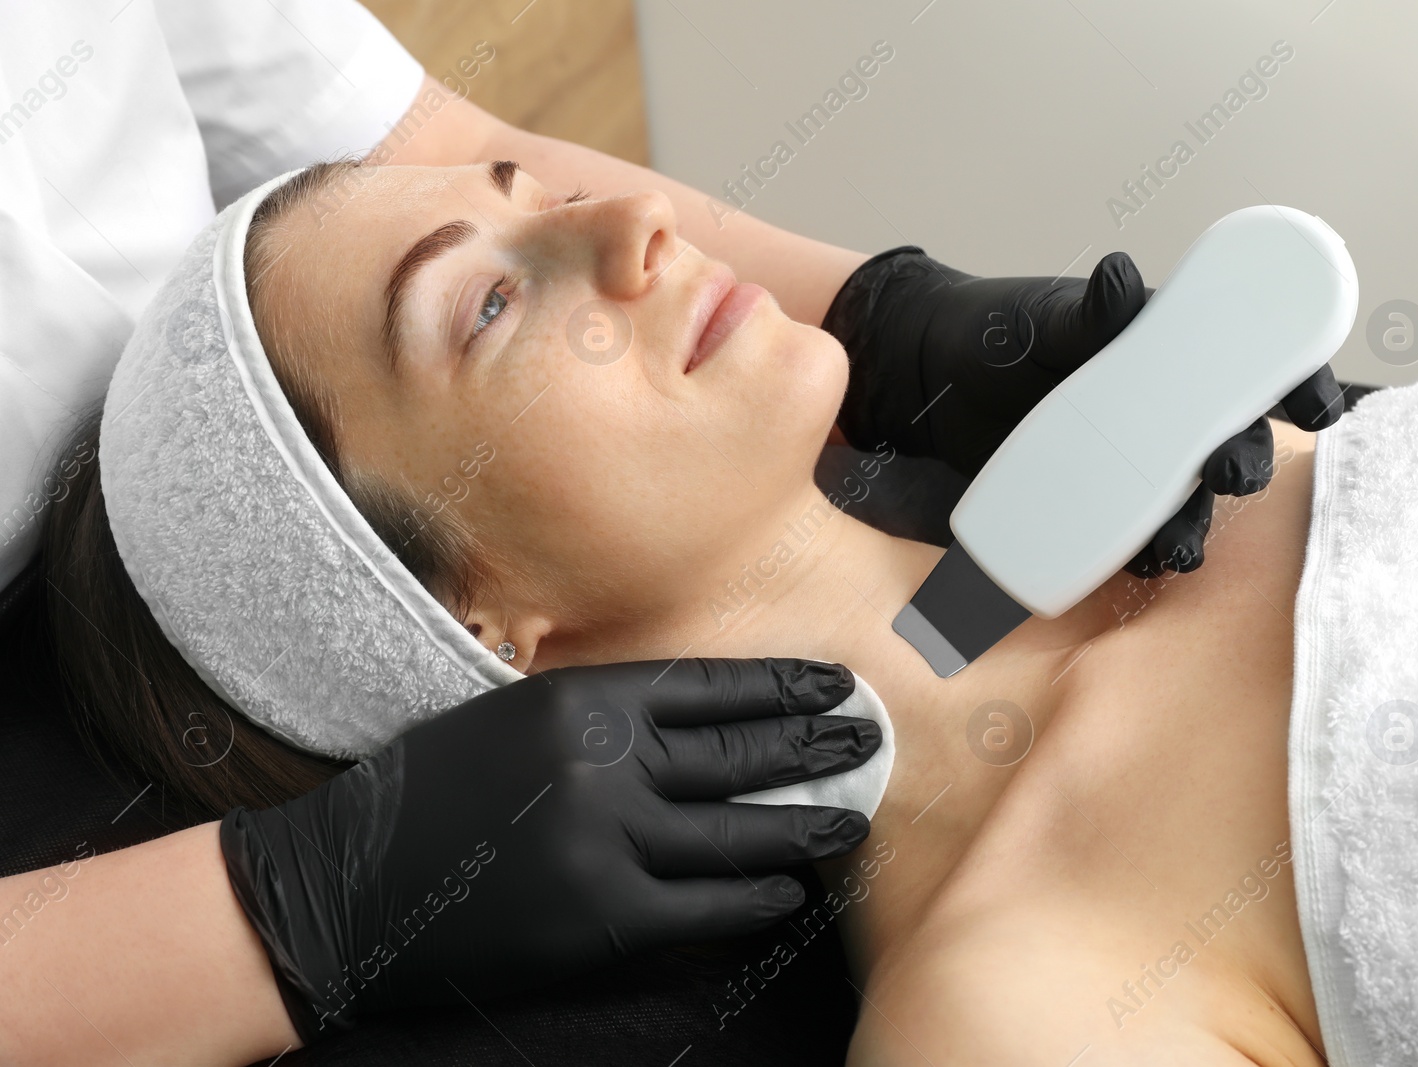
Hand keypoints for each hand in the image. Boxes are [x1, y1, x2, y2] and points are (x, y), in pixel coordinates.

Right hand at [218, 658, 878, 1043]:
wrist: (342, 889)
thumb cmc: (428, 793)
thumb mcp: (512, 720)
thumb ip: (602, 719)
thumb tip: (707, 726)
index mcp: (578, 699)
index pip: (711, 686)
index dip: (784, 685)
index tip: (834, 683)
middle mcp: (602, 762)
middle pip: (741, 752)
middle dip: (816, 745)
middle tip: (869, 739)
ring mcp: (606, 843)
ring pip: (737, 833)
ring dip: (805, 825)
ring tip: (852, 815)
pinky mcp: (603, 918)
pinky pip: (706, 907)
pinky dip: (753, 899)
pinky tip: (785, 892)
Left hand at [822, 245, 1343, 576]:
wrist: (929, 377)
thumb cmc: (1000, 332)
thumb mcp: (1047, 319)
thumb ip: (1091, 312)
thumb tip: (1121, 276)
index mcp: (1175, 353)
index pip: (1256, 366)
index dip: (1299, 384)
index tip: (1317, 405)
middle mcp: (1168, 413)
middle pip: (1231, 444)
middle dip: (1243, 464)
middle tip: (1228, 473)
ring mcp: (1134, 465)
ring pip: (1188, 501)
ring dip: (1194, 526)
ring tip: (1177, 546)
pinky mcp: (1095, 508)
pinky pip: (1133, 537)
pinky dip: (1142, 555)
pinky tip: (1139, 566)